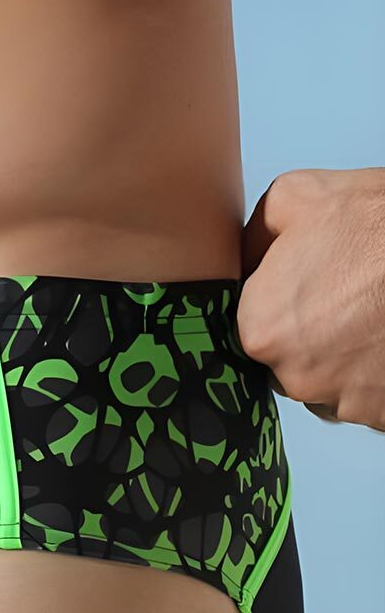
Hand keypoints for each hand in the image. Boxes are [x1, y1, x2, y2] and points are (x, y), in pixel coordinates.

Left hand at [238, 167, 384, 430]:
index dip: (278, 308)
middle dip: (310, 337)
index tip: (307, 289)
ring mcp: (343, 401)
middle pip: (288, 363)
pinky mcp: (379, 414)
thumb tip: (240, 262)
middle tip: (345, 300)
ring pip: (328, 386)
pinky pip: (367, 401)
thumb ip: (251, 240)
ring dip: (343, 361)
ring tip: (371, 319)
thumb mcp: (295, 198)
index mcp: (261, 330)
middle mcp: (294, 377)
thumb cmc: (378, 223)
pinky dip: (376, 378)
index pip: (251, 331)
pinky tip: (383, 342)